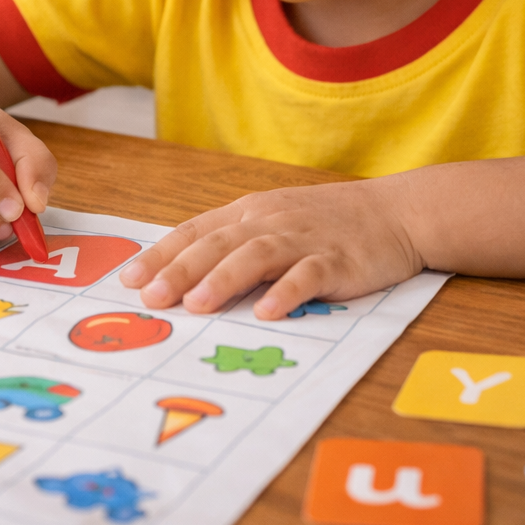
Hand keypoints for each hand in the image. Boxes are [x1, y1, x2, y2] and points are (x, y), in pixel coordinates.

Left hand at [120, 179, 424, 317]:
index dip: (161, 254)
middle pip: (217, 245)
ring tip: (196, 305)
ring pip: (255, 256)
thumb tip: (184, 280)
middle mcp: (270, 223)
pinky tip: (268, 312)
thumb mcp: (274, 223)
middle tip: (150, 297)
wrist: (396, 212)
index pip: (195, 232)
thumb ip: (234, 246)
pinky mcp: (338, 261)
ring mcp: (304, 240)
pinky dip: (287, 292)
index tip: (128, 279)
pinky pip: (308, 276)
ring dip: (224, 279)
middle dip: (179, 270)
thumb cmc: (327, 224)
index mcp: (249, 214)